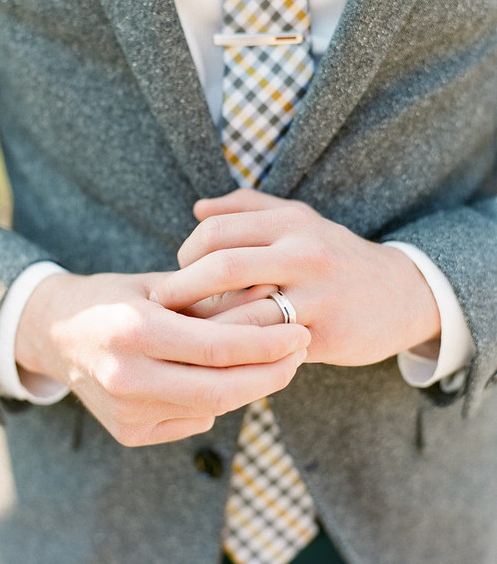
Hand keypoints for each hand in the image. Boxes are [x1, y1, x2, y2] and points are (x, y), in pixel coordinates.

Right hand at [14, 271, 308, 446]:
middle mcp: (127, 376)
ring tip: (276, 362)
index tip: (301, 331)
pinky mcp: (127, 433)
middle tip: (300, 352)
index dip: (268, 343)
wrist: (56, 334)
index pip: (218, 346)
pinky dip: (217, 399)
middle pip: (222, 388)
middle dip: (272, 373)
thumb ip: (210, 299)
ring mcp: (125, 411)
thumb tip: (273, 300)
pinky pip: (191, 419)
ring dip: (252, 387)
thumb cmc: (114, 298)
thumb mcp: (159, 285)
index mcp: (134, 330)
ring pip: (211, 408)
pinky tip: (224, 377)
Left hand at [152, 189, 441, 366]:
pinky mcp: (325, 333)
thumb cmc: (335, 255)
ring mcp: (316, 294)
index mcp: (289, 222)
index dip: (186, 254)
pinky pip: (267, 347)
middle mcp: (302, 252)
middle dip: (181, 290)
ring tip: (183, 336)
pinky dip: (238, 352)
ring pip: (242, 314)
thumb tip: (198, 208)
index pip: (216, 231)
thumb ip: (248, 207)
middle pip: (222, 267)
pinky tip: (222, 356)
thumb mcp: (299, 219)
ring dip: (204, 328)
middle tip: (162, 307)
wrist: (402, 292)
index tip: (177, 274)